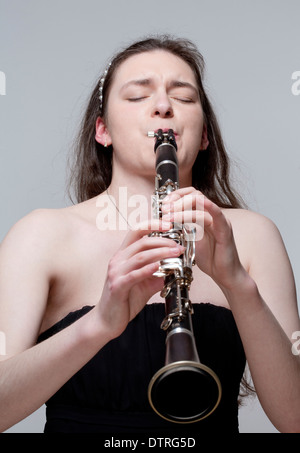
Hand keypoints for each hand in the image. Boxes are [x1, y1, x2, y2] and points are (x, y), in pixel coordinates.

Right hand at [97, 220, 184, 338]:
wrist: (107, 321)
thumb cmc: (124, 300)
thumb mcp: (144, 284)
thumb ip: (157, 275)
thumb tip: (176, 269)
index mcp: (123, 256)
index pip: (136, 232)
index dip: (152, 224)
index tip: (169, 224)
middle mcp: (118, 260)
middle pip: (141, 242)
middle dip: (162, 241)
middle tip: (178, 246)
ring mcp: (115, 273)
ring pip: (139, 256)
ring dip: (160, 253)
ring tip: (175, 253)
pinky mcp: (117, 286)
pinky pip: (133, 274)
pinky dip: (147, 269)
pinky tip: (159, 267)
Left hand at [161, 187, 245, 289]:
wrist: (224, 274)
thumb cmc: (209, 258)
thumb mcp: (190, 239)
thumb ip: (182, 228)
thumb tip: (167, 220)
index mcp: (204, 215)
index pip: (191, 195)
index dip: (176, 196)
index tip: (164, 205)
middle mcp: (212, 215)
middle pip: (195, 195)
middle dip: (177, 200)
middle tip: (165, 210)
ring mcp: (219, 221)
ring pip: (201, 204)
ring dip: (182, 208)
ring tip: (170, 217)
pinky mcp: (225, 230)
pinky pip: (217, 214)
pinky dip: (208, 206)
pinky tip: (199, 203)